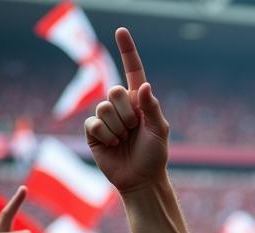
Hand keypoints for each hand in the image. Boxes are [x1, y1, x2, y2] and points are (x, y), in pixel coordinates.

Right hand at [85, 28, 168, 192]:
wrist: (142, 180)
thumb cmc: (154, 156)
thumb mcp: (161, 132)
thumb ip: (153, 108)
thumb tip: (144, 86)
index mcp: (139, 101)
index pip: (132, 70)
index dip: (127, 51)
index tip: (121, 30)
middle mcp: (120, 106)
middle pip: (114, 91)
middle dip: (127, 113)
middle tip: (134, 130)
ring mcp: (105, 118)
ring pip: (103, 109)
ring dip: (117, 128)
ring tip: (124, 140)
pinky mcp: (93, 132)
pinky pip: (94, 124)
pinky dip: (107, 137)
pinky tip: (113, 146)